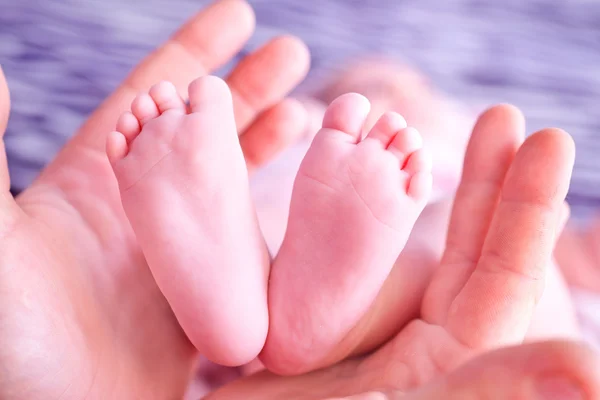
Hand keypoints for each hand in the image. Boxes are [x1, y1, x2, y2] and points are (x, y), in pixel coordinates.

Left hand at [0, 0, 308, 397]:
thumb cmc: (11, 344)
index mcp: (98, 182)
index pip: (154, 96)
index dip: (194, 51)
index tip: (237, 15)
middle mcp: (142, 207)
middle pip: (205, 127)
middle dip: (246, 85)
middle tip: (291, 50)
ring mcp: (177, 248)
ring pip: (233, 178)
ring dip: (269, 139)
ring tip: (312, 106)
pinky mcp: (203, 288)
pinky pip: (248, 237)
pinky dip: (279, 208)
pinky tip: (310, 190)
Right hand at [207, 104, 590, 398]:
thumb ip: (490, 393)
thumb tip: (590, 367)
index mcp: (451, 365)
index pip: (503, 279)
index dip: (526, 210)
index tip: (545, 139)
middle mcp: (427, 346)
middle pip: (473, 254)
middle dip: (493, 183)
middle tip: (507, 117)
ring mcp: (385, 332)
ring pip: (428, 251)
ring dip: (445, 190)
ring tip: (452, 135)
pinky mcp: (337, 322)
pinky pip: (368, 257)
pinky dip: (377, 211)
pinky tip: (380, 175)